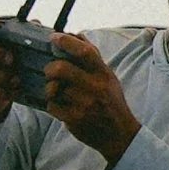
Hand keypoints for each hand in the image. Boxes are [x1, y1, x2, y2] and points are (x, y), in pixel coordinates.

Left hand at [38, 30, 139, 164]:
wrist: (118, 134)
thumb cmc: (111, 101)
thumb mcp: (108, 77)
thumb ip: (92, 57)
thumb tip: (76, 35)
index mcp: (103, 74)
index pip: (85, 52)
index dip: (66, 41)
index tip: (54, 37)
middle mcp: (95, 87)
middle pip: (61, 69)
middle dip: (50, 68)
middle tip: (50, 71)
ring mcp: (83, 104)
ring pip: (53, 88)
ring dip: (50, 88)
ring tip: (56, 90)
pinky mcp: (74, 119)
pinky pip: (52, 105)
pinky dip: (52, 104)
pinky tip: (60, 105)